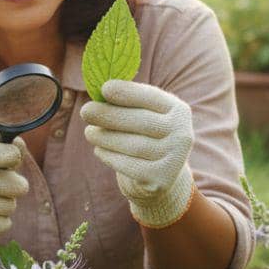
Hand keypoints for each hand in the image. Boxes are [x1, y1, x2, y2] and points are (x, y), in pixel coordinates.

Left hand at [79, 79, 194, 227]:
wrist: (162, 172)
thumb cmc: (145, 134)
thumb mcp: (143, 114)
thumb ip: (127, 102)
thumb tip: (99, 93)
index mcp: (179, 110)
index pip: (152, 98)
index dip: (128, 93)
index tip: (104, 89)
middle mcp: (182, 133)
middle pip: (141, 122)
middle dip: (110, 115)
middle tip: (85, 111)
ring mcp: (175, 159)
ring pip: (133, 145)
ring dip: (106, 137)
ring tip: (89, 132)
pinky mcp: (161, 179)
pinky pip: (129, 165)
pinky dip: (109, 156)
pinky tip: (99, 150)